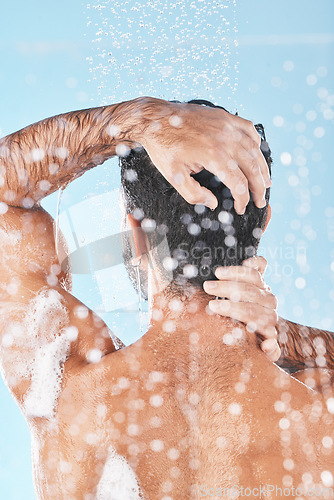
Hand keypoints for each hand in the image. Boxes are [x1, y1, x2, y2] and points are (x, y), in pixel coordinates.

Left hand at [138, 98, 270, 213]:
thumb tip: (213, 203)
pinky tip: (257, 155)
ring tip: (266, 182)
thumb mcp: (174, 177)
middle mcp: (225, 139)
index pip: (238, 183)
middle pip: (252, 167)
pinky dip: (256, 144)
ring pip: (254, 149)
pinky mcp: (225, 116)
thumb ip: (194, 194)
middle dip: (259, 187)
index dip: (243, 199)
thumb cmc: (164, 148)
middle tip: (260, 201)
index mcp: (213, 155)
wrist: (156, 119)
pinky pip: (249, 130)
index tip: (241, 208)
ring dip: (262, 168)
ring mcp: (227, 125)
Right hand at [203, 256, 280, 361]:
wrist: (258, 328)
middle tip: (208, 288)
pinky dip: (255, 262)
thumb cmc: (248, 342)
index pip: (253, 315)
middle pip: (251, 295)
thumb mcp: (257, 352)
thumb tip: (269, 344)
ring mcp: (266, 291)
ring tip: (215, 274)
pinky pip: (262, 266)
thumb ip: (267, 352)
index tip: (213, 306)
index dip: (233, 309)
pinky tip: (244, 261)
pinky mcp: (262, 277)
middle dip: (228, 290)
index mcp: (269, 324)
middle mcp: (270, 306)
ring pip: (255, 279)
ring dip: (234, 274)